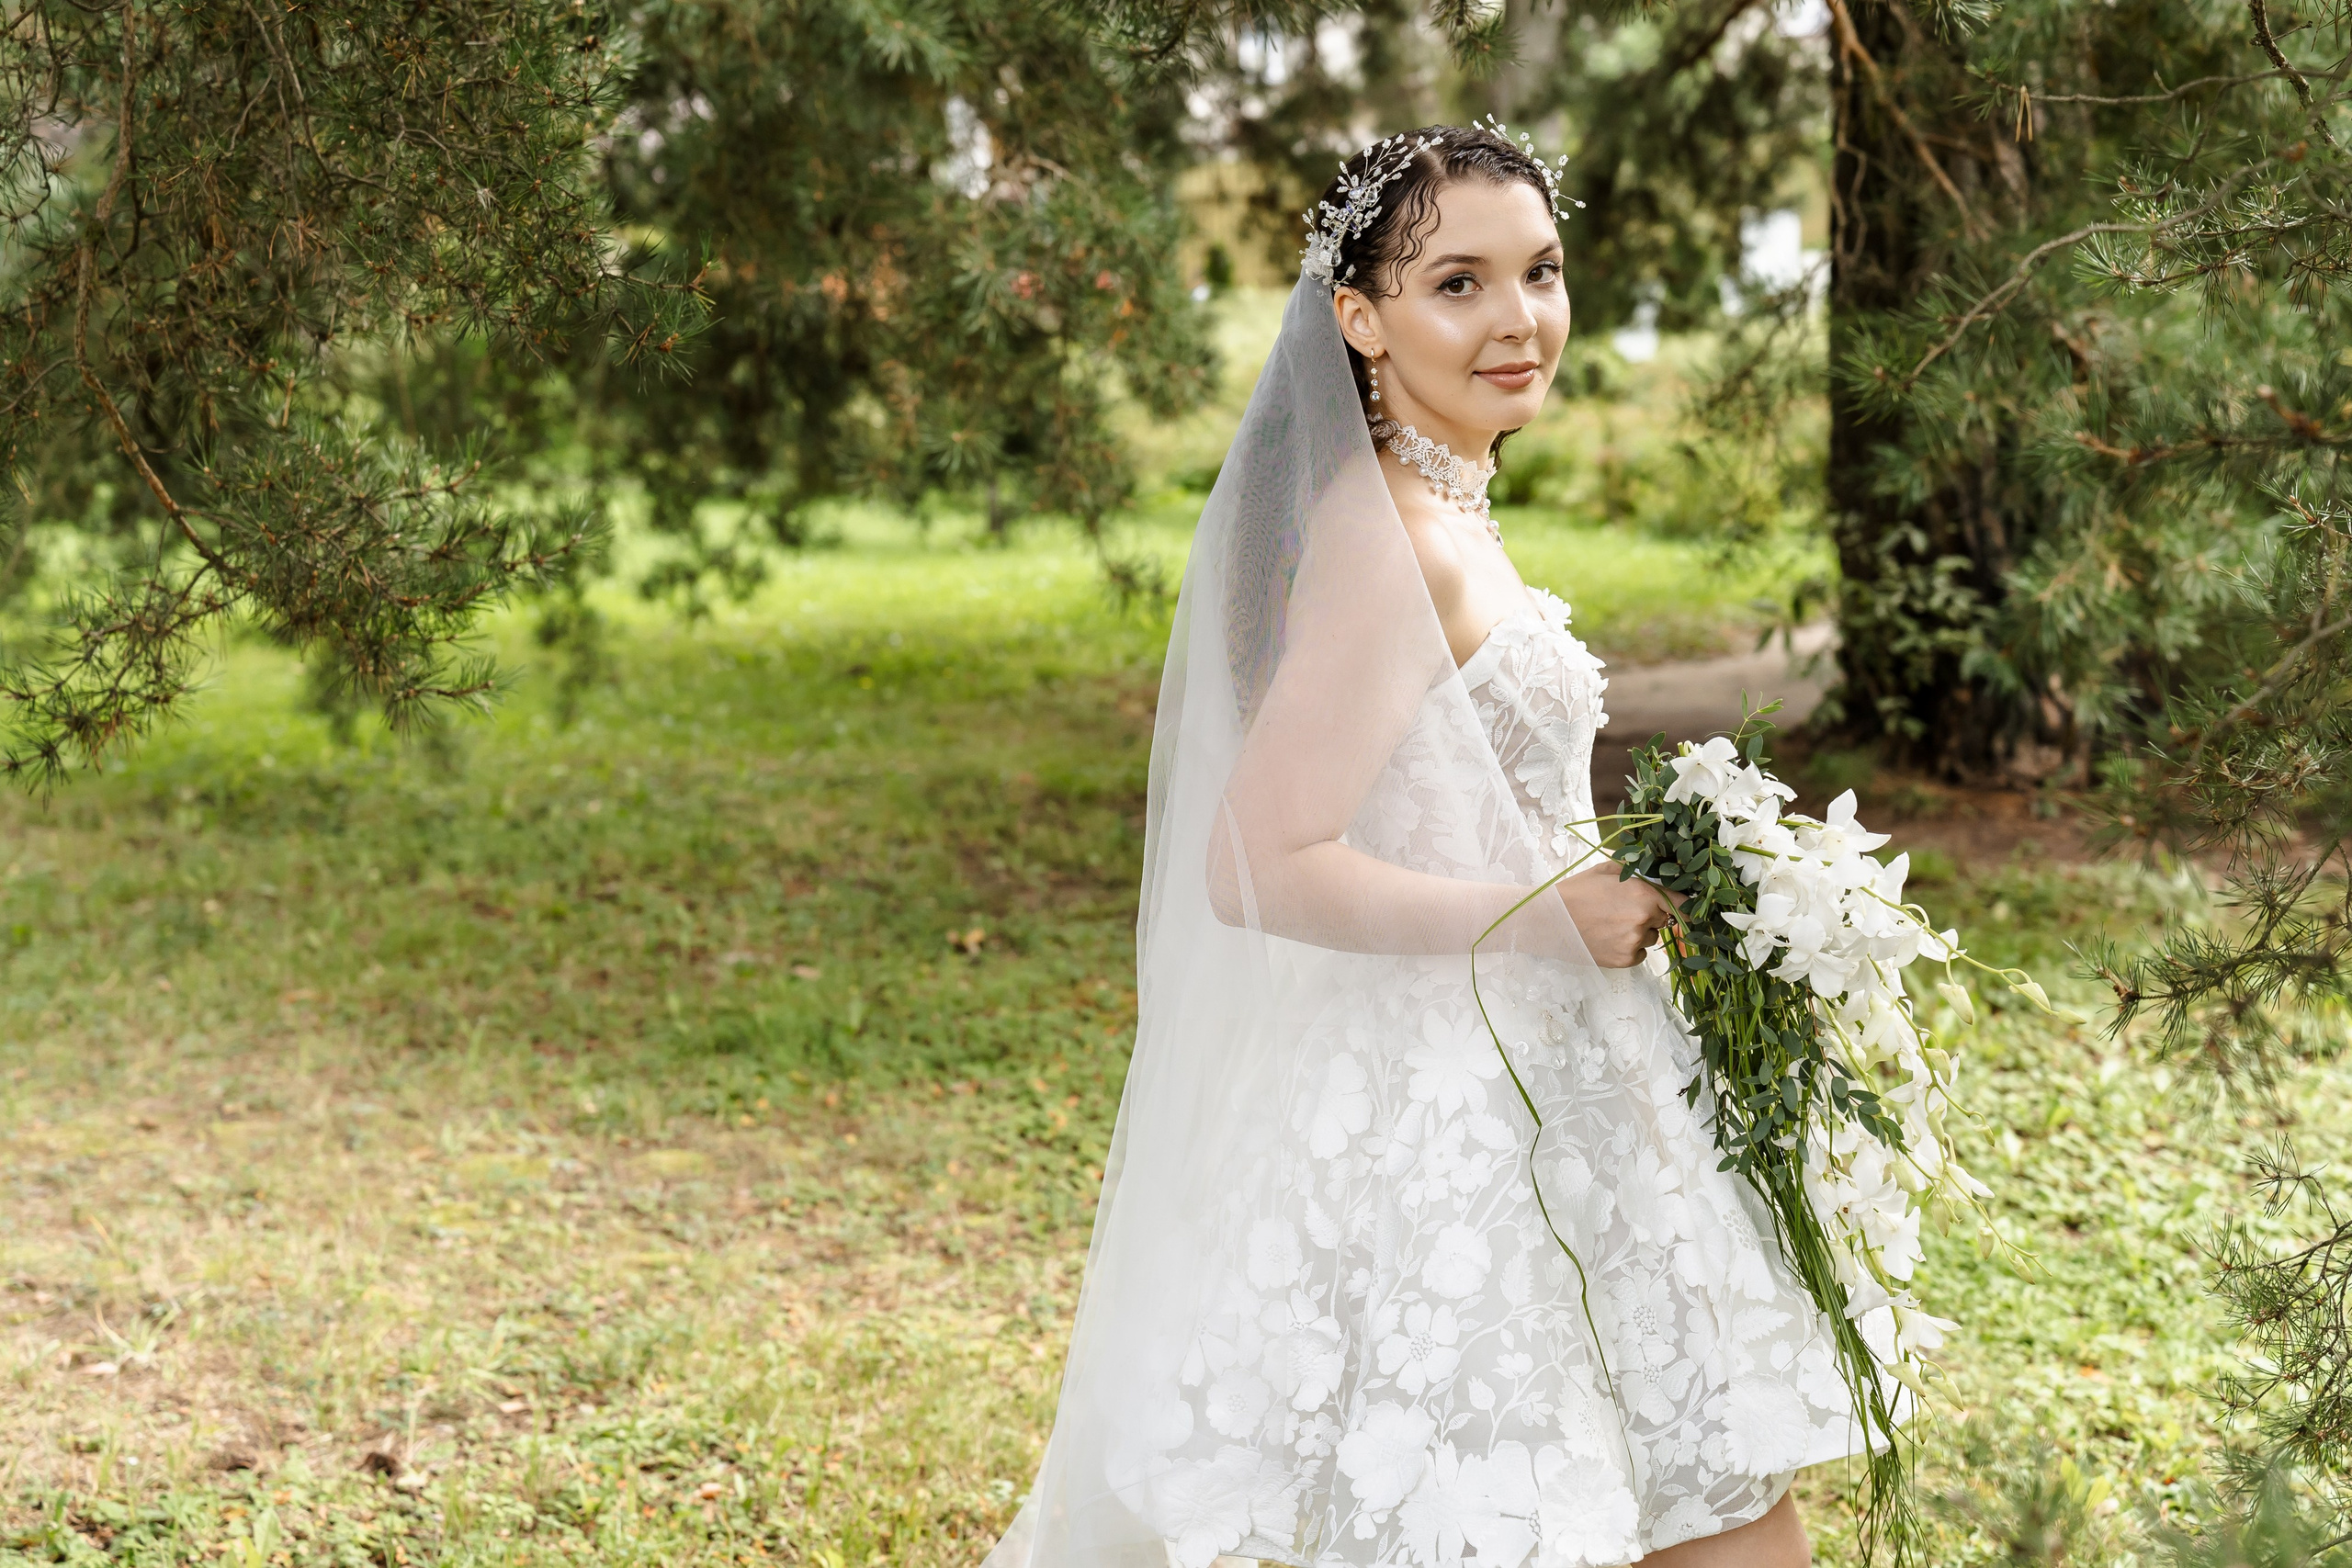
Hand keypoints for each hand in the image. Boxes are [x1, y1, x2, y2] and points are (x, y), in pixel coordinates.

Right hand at [1556, 864, 1678, 967]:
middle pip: (1664, 920)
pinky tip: (1609, 939)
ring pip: (1651, 938)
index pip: (1680, 904)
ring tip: (1612, 925)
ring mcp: (1634, 942)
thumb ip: (1635, 872)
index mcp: (1642, 894)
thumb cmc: (1575, 892)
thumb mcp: (1605, 871)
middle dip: (1652, 915)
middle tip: (1625, 911)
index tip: (1687, 910)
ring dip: (1640, 933)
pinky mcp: (1624, 960)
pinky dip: (1630, 948)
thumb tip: (1655, 875)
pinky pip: (1639, 955)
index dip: (1685, 906)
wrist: (1549, 920)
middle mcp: (1643, 919)